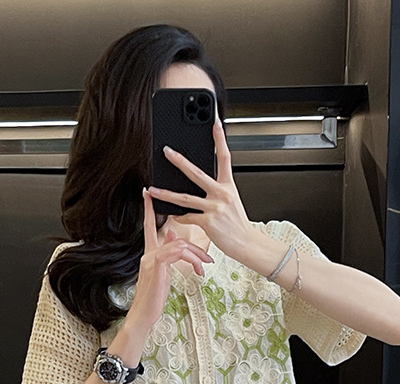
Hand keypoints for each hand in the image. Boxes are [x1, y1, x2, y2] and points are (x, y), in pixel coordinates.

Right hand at [127, 187, 212, 329]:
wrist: (144, 314)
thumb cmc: (153, 297)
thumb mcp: (163, 273)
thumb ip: (168, 254)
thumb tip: (172, 236)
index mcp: (150, 253)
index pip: (149, 226)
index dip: (148, 209)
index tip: (148, 194)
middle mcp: (148, 253)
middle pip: (172, 235)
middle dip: (194, 246)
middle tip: (208, 259)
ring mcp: (151, 259)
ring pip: (179, 244)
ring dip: (196, 255)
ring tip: (205, 268)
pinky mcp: (156, 266)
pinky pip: (177, 253)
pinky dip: (191, 259)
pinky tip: (197, 270)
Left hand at [147, 117, 254, 261]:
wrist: (246, 244)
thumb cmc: (237, 224)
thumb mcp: (231, 202)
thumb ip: (217, 192)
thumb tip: (199, 185)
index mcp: (228, 186)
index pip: (225, 157)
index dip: (220, 139)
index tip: (215, 123)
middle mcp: (222, 194)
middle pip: (197, 173)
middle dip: (179, 161)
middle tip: (167, 151)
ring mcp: (215, 208)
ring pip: (185, 198)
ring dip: (166, 193)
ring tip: (153, 189)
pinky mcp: (208, 222)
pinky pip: (187, 217)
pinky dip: (179, 217)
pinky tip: (174, 215)